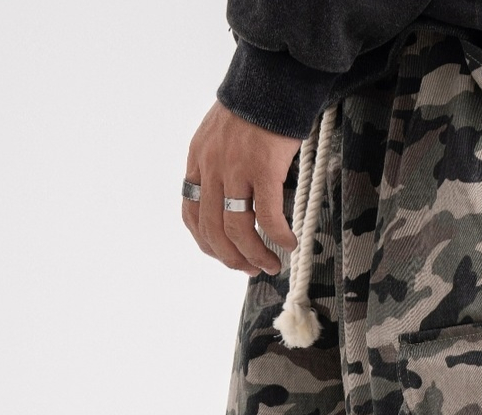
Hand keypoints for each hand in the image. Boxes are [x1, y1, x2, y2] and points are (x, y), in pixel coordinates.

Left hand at [183, 102, 301, 275]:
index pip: (191, 213)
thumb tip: (236, 198)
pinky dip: (279, 237)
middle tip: (251, 269)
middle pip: (212, 230)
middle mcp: (211, 166)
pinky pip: (267, 217)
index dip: (207, 243)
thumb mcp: (223, 135)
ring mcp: (235, 168)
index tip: (226, 256)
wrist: (273, 78)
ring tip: (272, 265)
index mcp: (198, 159)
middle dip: (232, 258)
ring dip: (255, 255)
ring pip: (237, 229)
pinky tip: (290, 243)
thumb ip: (222, 165)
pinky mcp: (262, 169)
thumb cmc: (256, 107)